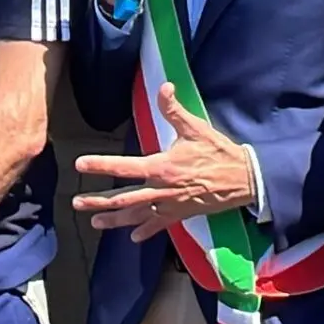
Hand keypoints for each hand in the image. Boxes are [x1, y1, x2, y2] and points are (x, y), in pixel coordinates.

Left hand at [72, 82, 255, 242]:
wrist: (245, 180)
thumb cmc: (218, 152)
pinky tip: (133, 237)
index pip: (124, 167)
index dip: (101, 165)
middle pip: (124, 198)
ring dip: (115, 220)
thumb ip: (175, 110)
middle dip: (99, 201)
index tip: (80, 164)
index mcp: (162, 167)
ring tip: (95, 222)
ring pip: (137, 215)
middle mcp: (162, 190)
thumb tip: (164, 86)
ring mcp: (171, 205)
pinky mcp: (181, 215)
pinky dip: (146, 231)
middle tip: (78, 203)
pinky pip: (159, 225)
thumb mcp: (196, 128)